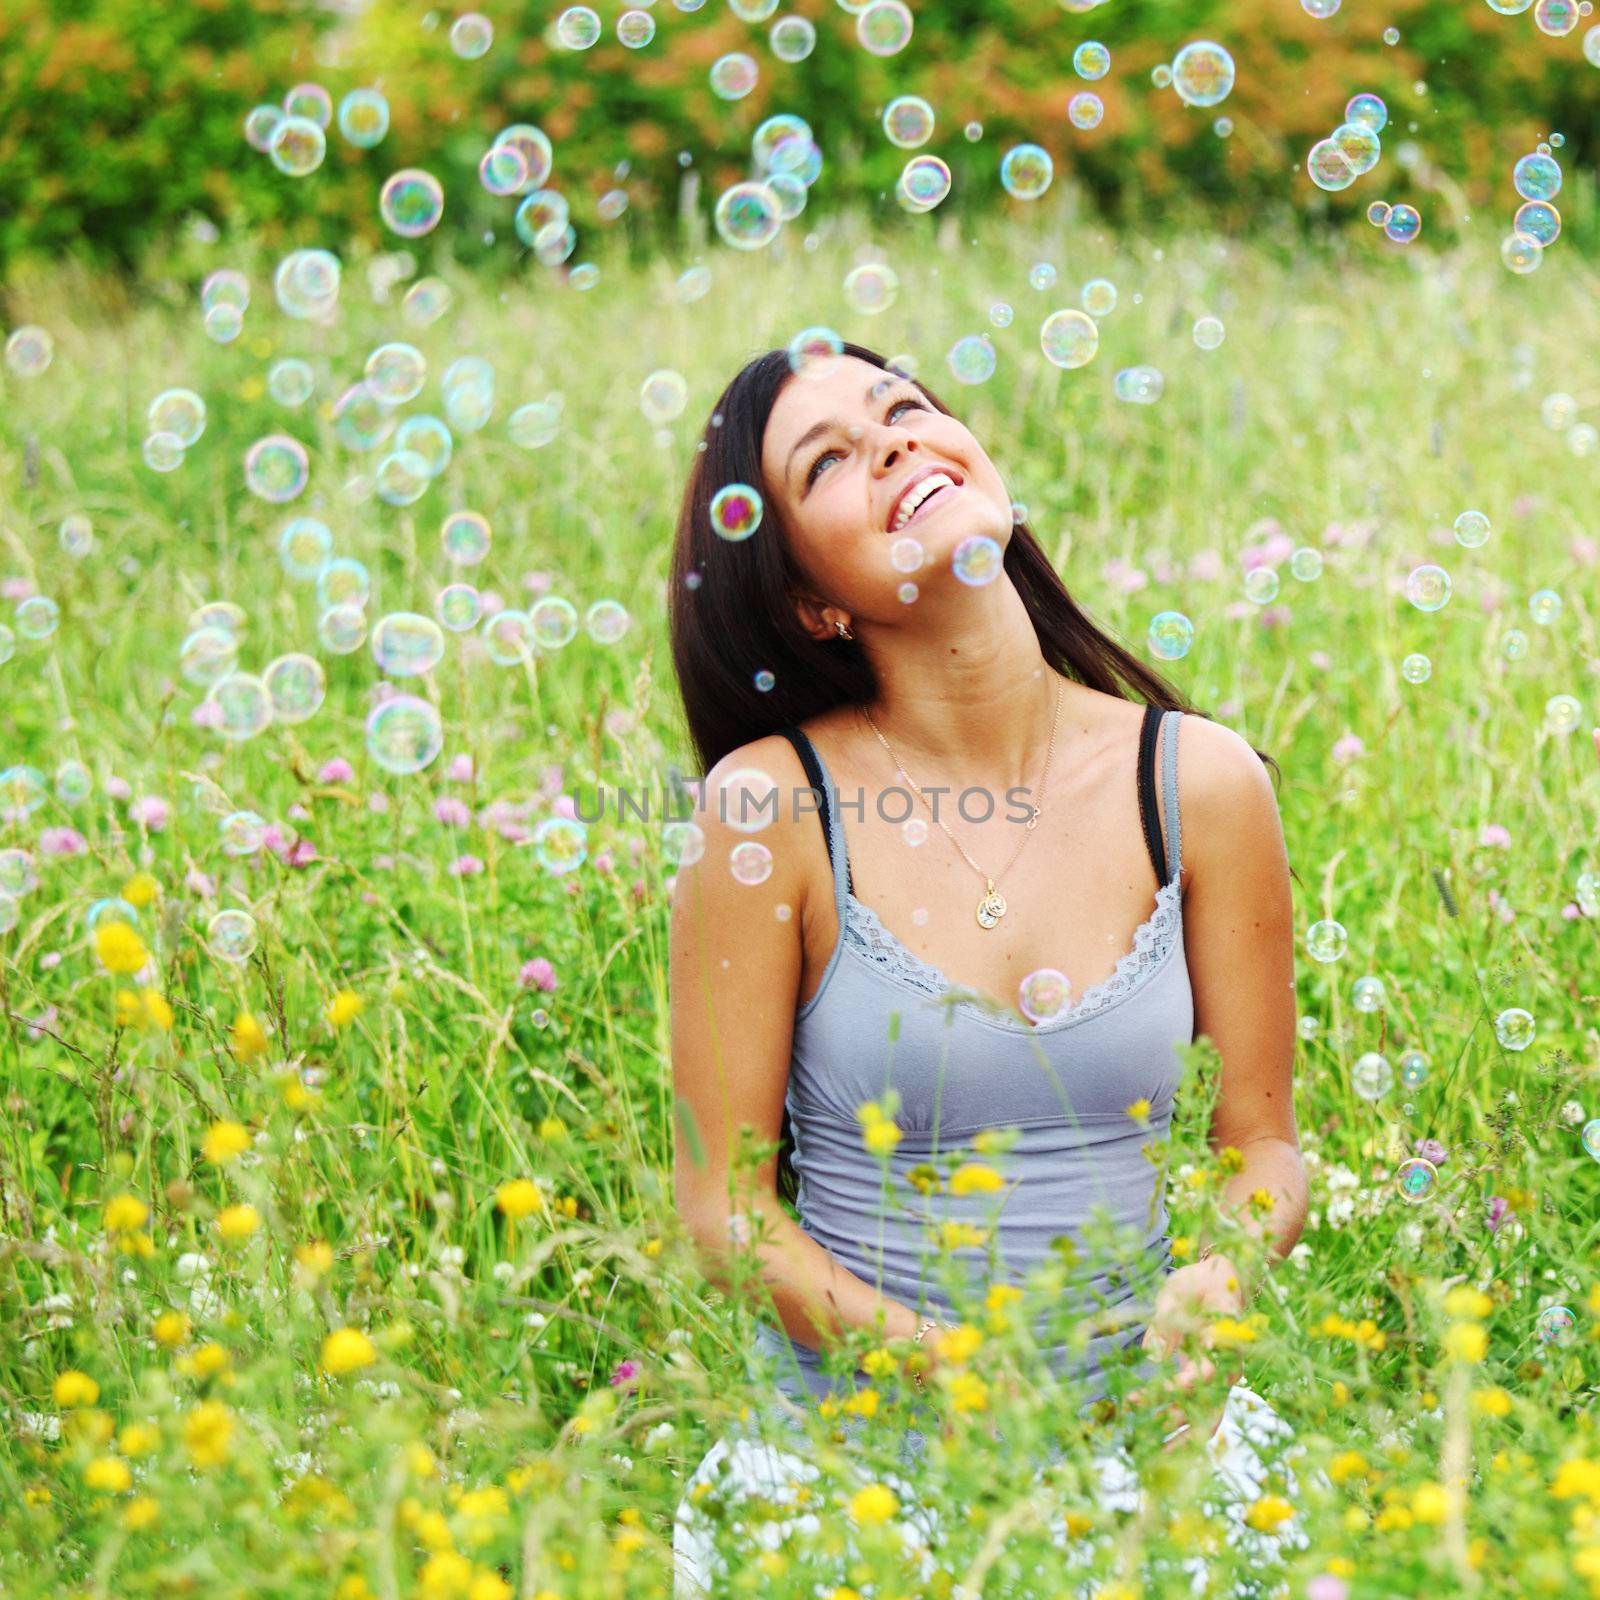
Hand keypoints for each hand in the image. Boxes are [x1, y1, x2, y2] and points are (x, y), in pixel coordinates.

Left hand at [1126, 1256, 1246, 1447]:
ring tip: (1147, 1453)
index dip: (1177, 1390)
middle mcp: (1229, 1370)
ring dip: (1178, 1438)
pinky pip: (1201, 1415)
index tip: (1145, 1396)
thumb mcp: (1177, 1294)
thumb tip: (1152, 1357)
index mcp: (1225, 1344)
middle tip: (1140, 1437)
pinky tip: (1156, 1442)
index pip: (1204, 1376)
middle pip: (1207, 1410)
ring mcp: (1223, 1381)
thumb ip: (1166, 1325)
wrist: (1223, 1278)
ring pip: (1207, 1421)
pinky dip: (1181, 1430)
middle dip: (1173, 1425)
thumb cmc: (1198, 1283)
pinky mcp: (1213, 1385)